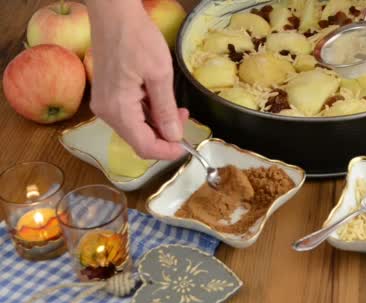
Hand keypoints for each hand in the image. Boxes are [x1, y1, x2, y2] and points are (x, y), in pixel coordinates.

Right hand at [86, 0, 186, 159]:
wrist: (114, 14)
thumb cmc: (137, 38)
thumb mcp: (160, 75)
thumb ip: (166, 109)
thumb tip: (173, 136)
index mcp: (118, 110)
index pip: (144, 146)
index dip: (167, 151)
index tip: (186, 146)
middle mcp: (106, 112)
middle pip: (139, 139)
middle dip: (165, 135)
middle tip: (184, 117)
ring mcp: (105, 104)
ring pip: (136, 128)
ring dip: (158, 123)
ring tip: (176, 106)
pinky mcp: (107, 95)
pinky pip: (130, 114)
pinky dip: (148, 113)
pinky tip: (161, 100)